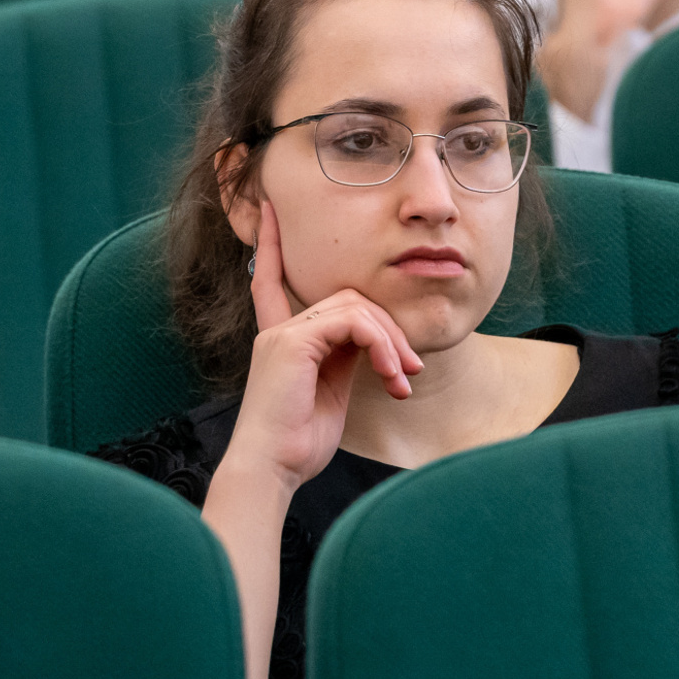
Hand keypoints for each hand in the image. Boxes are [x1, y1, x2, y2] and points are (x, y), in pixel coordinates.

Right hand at [223, 201, 423, 494]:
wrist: (272, 469)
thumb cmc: (298, 444)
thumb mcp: (330, 394)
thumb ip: (345, 361)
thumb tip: (375, 346)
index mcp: (282, 341)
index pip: (270, 280)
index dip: (270, 245)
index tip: (270, 209)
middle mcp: (278, 331)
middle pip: (346, 297)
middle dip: (387, 328)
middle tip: (408, 370)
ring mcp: (283, 335)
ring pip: (354, 306)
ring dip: (390, 342)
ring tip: (402, 379)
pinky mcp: (293, 343)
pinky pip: (352, 323)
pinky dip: (381, 346)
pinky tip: (390, 376)